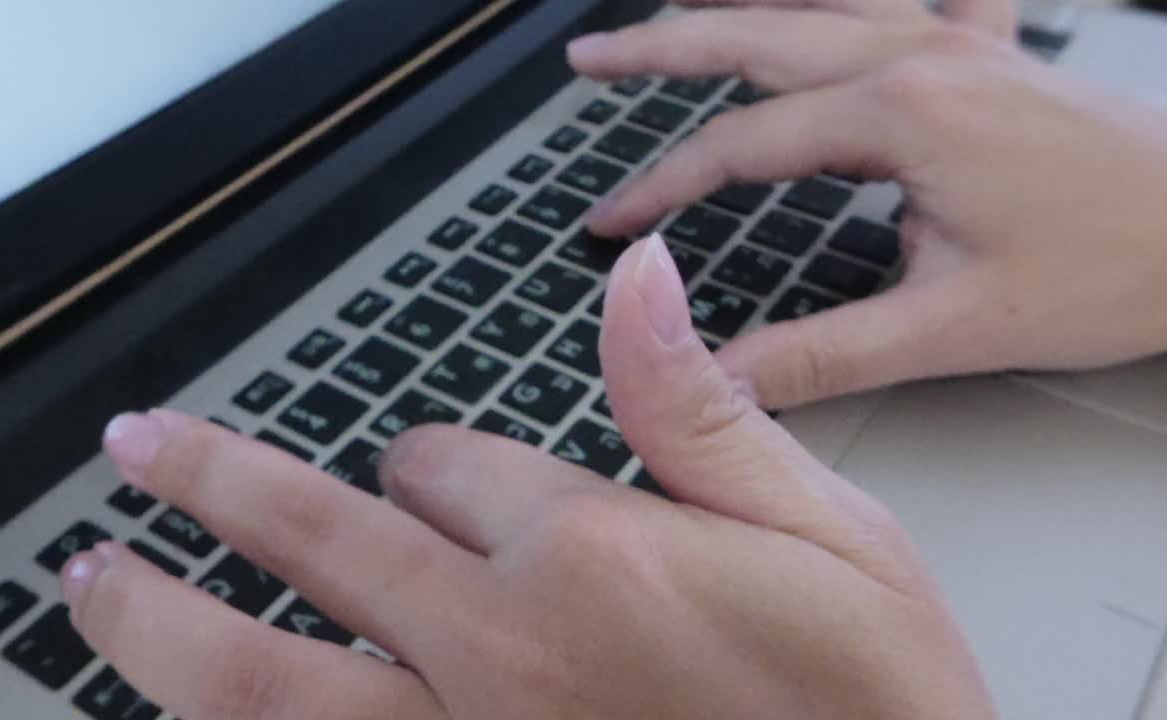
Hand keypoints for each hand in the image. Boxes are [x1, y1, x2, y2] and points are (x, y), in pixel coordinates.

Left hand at [61, 236, 994, 718]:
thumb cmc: (875, 717)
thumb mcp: (830, 537)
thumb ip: (699, 410)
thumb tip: (636, 279)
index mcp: (593, 559)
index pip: (448, 465)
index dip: (439, 459)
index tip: (445, 474)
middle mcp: (504, 653)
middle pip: (311, 539)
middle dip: (210, 484)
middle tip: (138, 452)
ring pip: (259, 680)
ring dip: (159, 624)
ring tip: (94, 586)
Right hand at [569, 0, 1166, 409]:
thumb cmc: (1117, 268)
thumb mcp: (954, 326)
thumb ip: (825, 352)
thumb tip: (725, 378)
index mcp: (902, 115)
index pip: (741, 146)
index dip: (661, 187)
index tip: (609, 224)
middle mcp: (921, 56)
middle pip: (757, 35)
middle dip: (660, 49)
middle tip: (589, 61)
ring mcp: (957, 41)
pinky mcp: (989, 50)